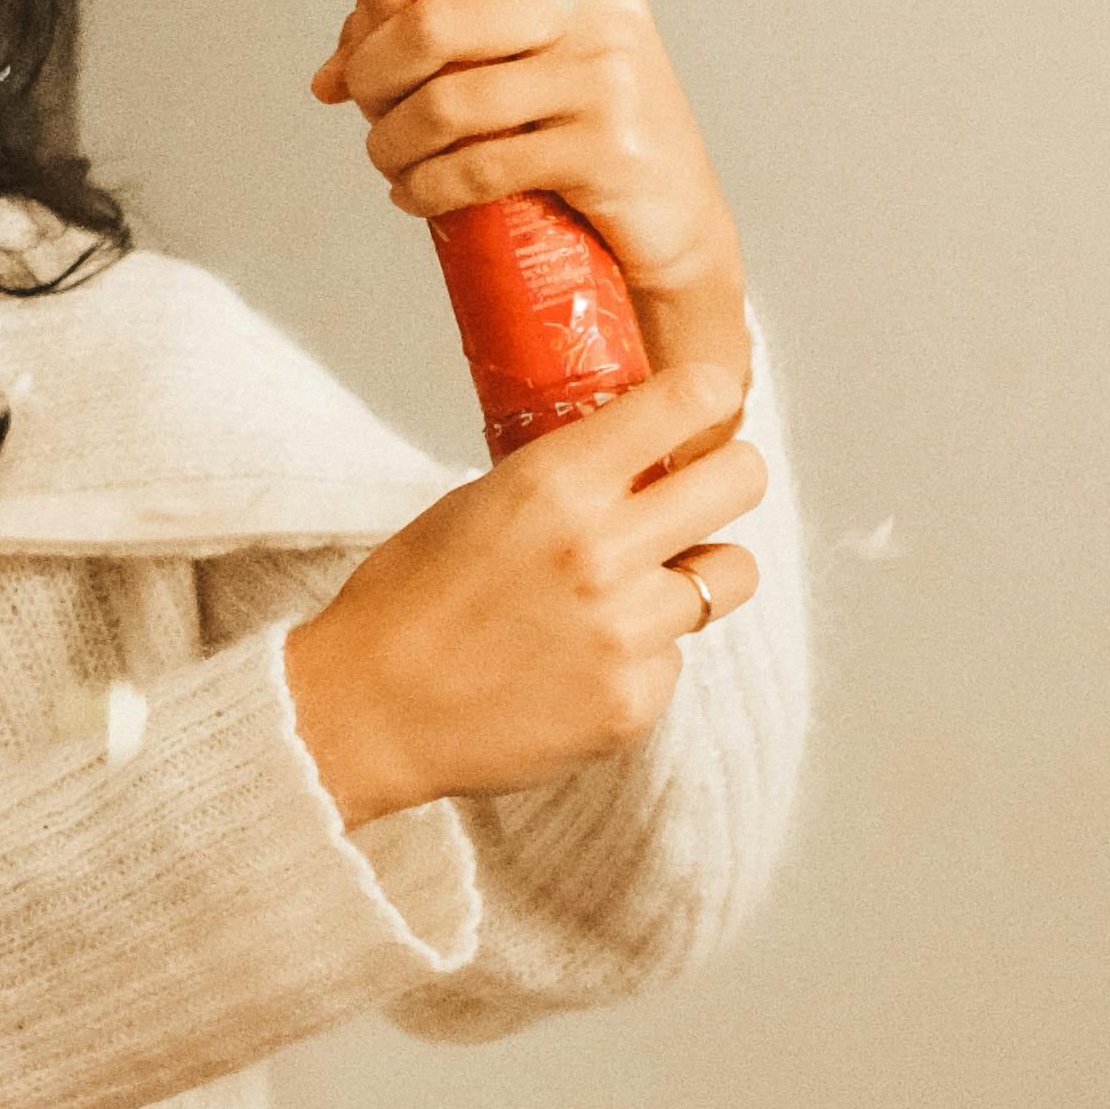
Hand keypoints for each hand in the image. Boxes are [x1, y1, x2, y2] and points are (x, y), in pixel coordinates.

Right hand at [282, 362, 767, 827]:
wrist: (367, 713)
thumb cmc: (406, 603)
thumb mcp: (476, 503)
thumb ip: (564, 480)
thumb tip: (635, 462)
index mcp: (553, 482)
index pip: (684, 402)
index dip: (707, 396)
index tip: (706, 404)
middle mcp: (601, 549)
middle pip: (742, 480)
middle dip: (730, 478)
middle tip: (703, 492)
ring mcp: (626, 631)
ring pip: (733, 573)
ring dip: (698, 574)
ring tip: (639, 589)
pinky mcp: (635, 701)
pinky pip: (677, 656)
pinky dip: (643, 655)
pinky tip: (581, 662)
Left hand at [308, 0, 744, 378]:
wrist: (675, 217)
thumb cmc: (587, 128)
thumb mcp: (530, 59)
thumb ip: (441, 40)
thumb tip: (331, 70)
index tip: (364, 26)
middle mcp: (596, 2)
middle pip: (433, 19)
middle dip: (372, 74)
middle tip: (365, 108)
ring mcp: (608, 74)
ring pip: (446, 103)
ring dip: (390, 143)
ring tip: (388, 160)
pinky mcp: (608, 149)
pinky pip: (479, 167)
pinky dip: (427, 188)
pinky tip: (417, 195)